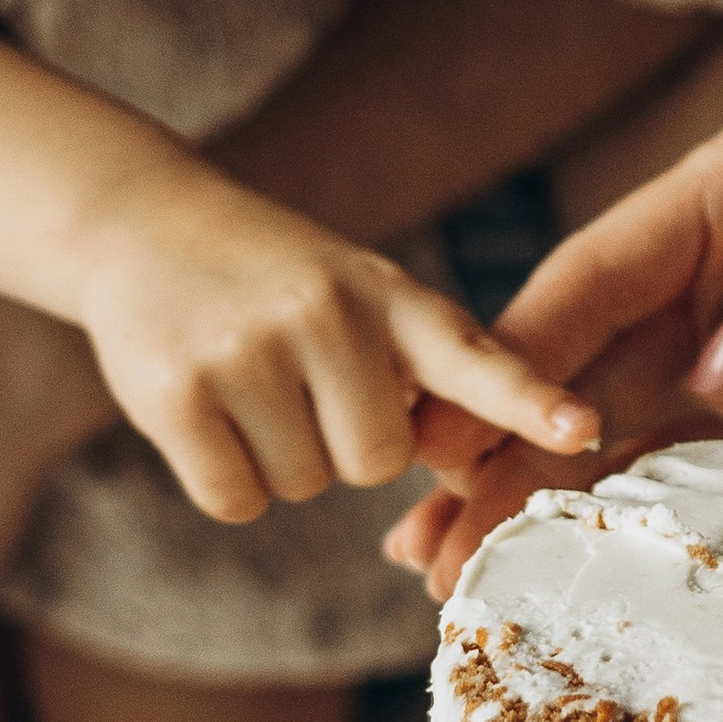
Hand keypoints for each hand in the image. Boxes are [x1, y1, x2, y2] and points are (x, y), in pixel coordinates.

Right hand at [61, 148, 600, 523]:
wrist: (140, 222)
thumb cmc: (276, 281)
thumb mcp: (362, 294)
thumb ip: (427, 371)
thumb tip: (466, 472)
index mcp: (390, 296)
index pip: (474, 357)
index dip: (529, 400)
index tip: (581, 427)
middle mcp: (326, 315)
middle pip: (376, 464)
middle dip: (342, 444)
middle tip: (301, 379)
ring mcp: (249, 351)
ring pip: (305, 486)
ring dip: (280, 457)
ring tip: (248, 378)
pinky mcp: (178, 393)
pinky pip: (237, 499)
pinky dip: (227, 478)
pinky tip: (207, 409)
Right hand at [387, 78, 722, 594]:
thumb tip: (715, 365)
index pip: (604, 270)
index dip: (518, 355)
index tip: (450, 436)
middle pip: (588, 362)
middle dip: (494, 448)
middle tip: (421, 544)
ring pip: (626, 427)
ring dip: (540, 499)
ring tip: (461, 578)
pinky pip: (705, 471)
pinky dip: (633, 517)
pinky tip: (573, 565)